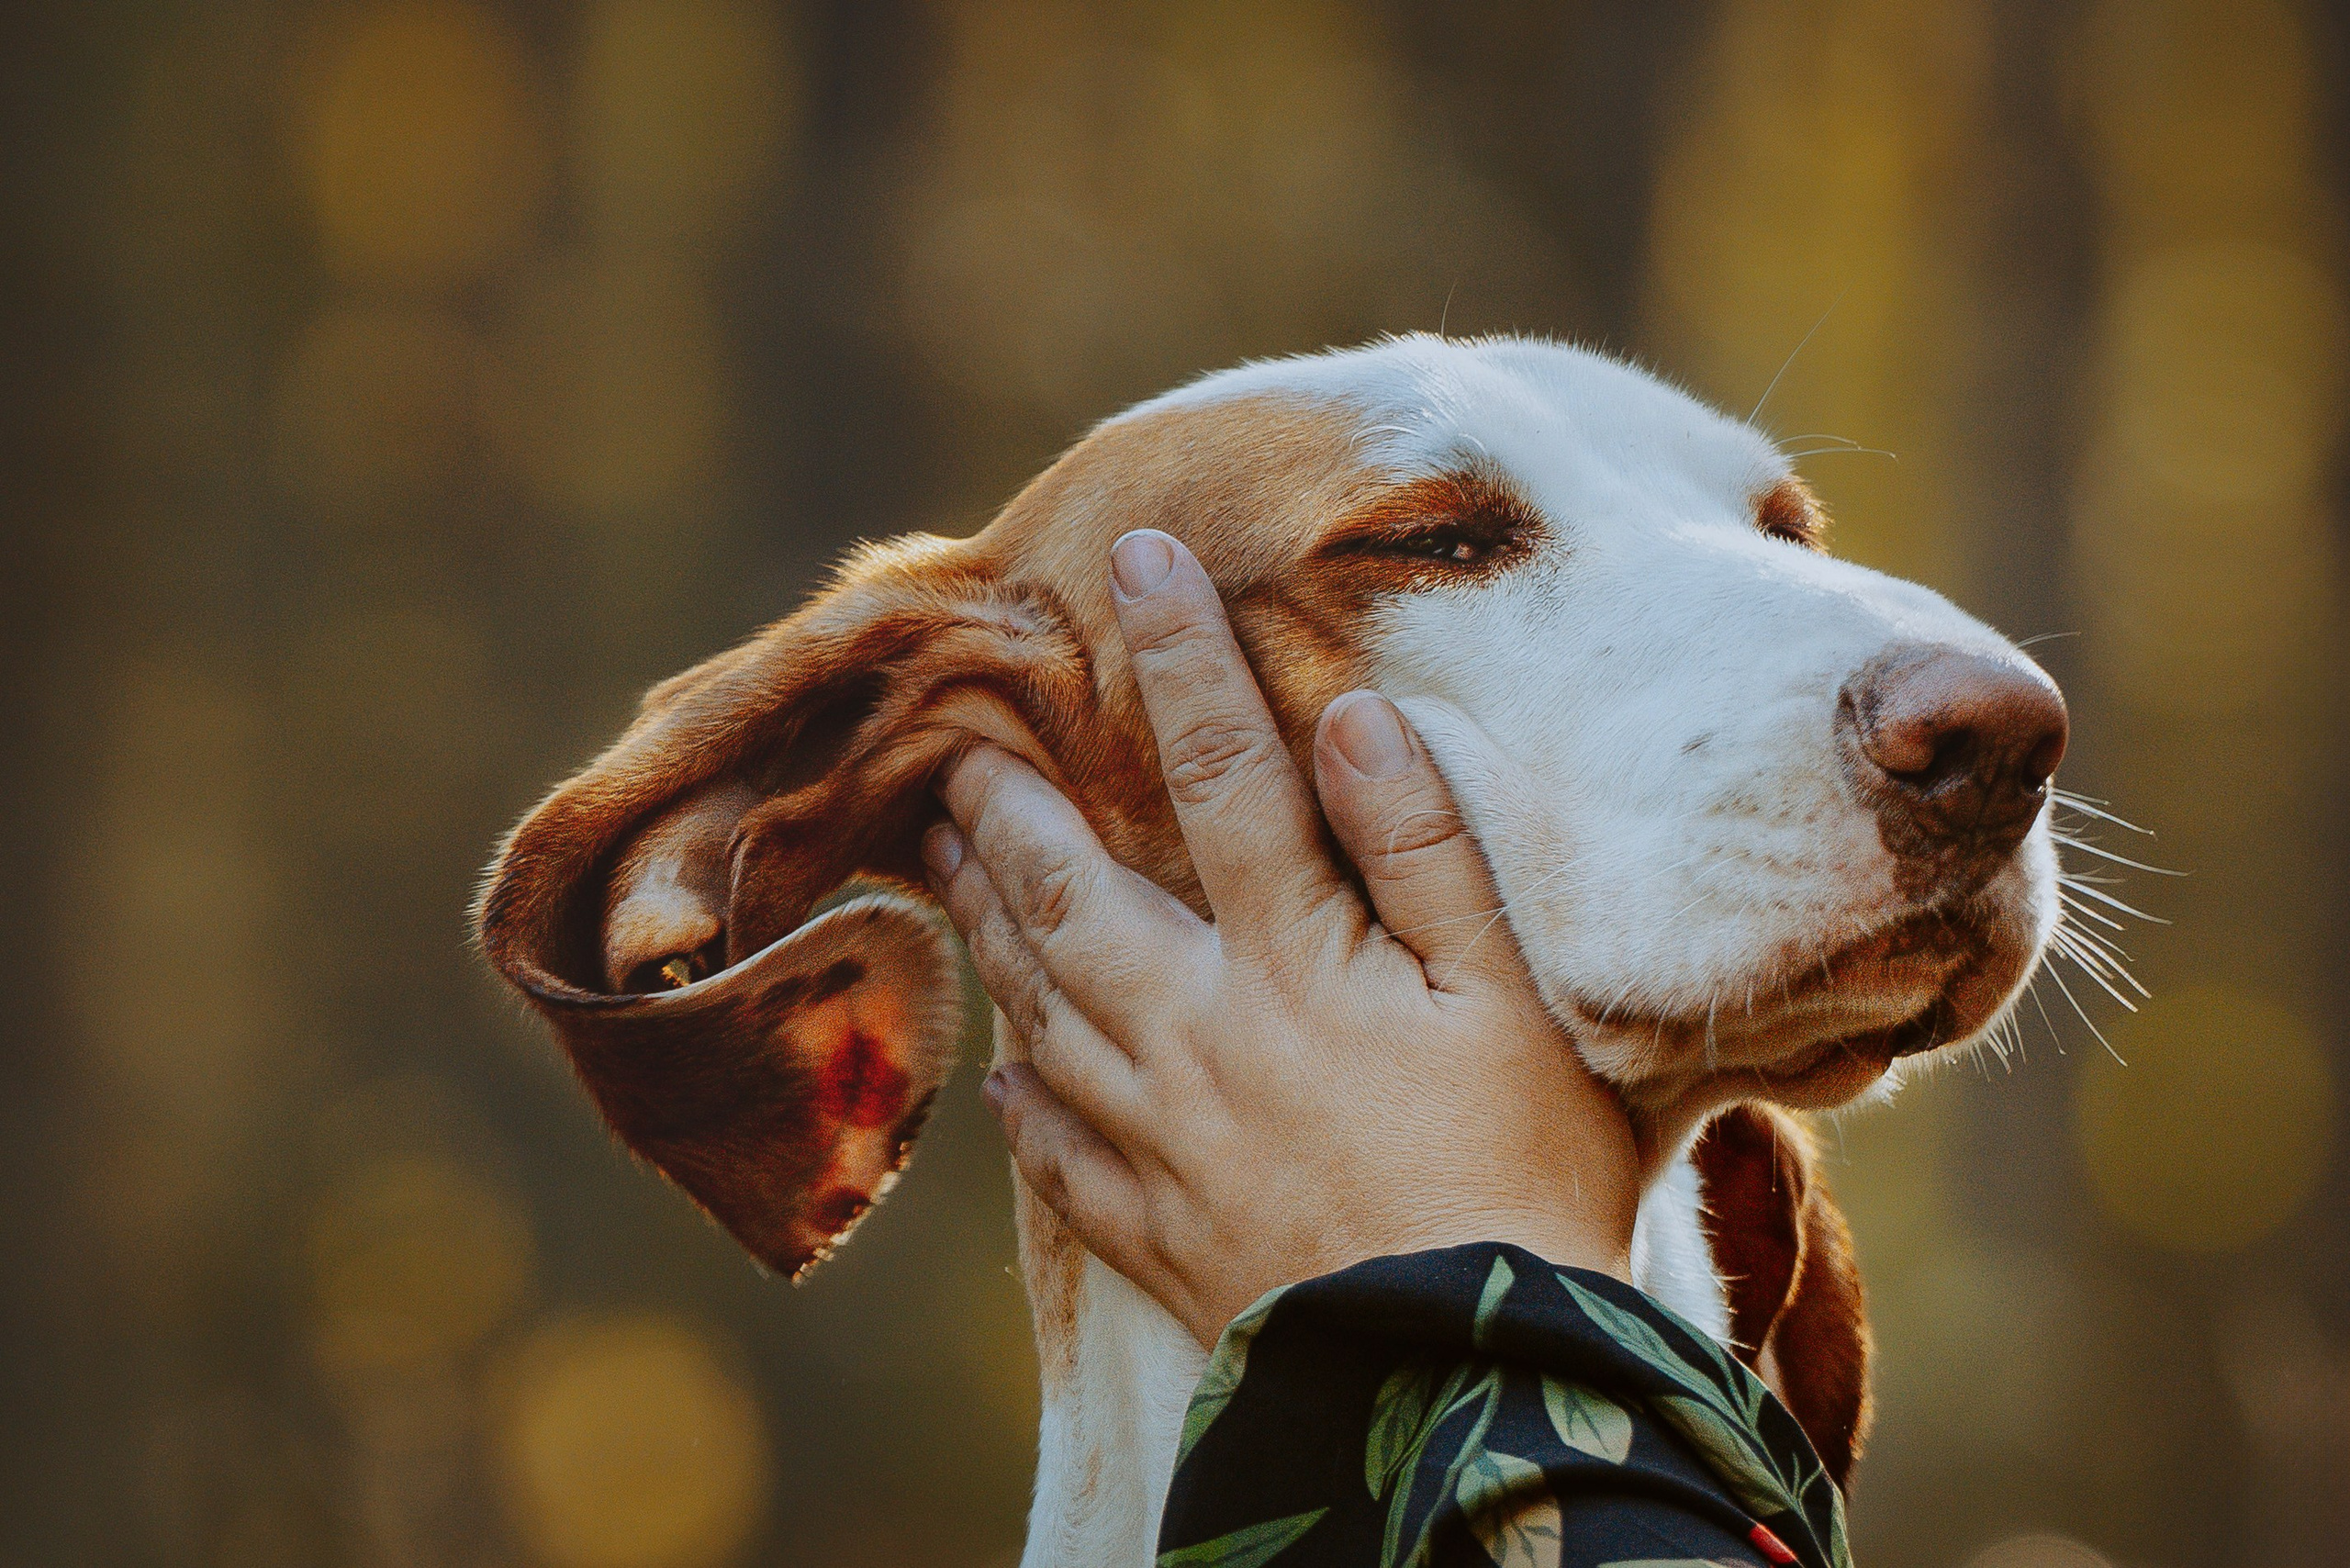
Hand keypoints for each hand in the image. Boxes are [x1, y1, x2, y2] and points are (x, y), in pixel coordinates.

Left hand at [924, 530, 1639, 1349]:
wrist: (1468, 1389)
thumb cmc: (1521, 1186)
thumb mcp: (1514, 1005)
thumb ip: (1427, 855)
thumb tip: (1350, 718)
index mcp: (1293, 966)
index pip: (1222, 774)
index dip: (1179, 656)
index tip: (1132, 555)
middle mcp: (1199, 1039)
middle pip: (1074, 896)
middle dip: (1012, 808)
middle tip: (956, 748)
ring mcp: (1161, 1142)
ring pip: (1044, 1010)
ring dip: (991, 925)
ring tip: (946, 865)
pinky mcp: (1156, 1233)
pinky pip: (1058, 1152)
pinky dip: (1026, 1098)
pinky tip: (1010, 1075)